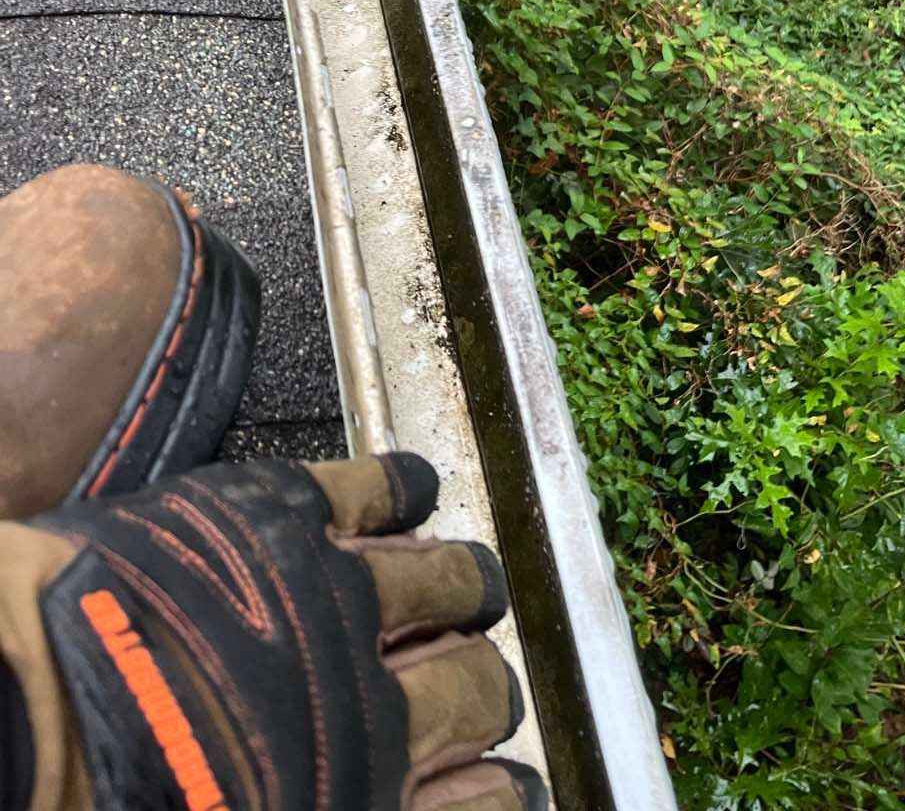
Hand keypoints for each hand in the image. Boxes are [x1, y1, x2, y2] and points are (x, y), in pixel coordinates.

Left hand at [0, 454, 545, 809]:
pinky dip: (407, 485)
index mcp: (360, 803)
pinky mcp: (285, 516)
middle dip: (486, 688)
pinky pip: (380, 487)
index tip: (498, 781)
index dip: (498, 789)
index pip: (486, 801)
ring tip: (467, 582)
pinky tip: (416, 488)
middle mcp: (375, 708)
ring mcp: (336, 600)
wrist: (17, 720)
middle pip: (482, 686)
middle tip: (473, 679)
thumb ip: (330, 810)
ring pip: (452, 578)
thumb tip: (381, 803)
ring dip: (466, 585)